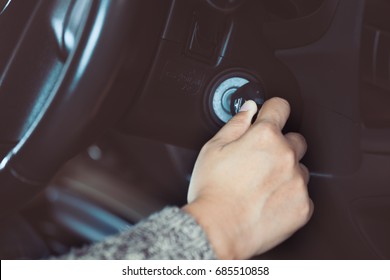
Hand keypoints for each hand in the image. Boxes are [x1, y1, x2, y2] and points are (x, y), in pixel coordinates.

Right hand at [183, 98, 312, 259]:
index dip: (272, 110)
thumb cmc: (212, 191)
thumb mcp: (213, 149)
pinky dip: (289, 195)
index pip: (280, 107)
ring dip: (286, 172)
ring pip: (299, 168)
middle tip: (260, 161)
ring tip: (261, 186)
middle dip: (280, 145)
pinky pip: (302, 194)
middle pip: (295, 139)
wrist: (218, 230)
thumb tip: (249, 109)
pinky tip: (268, 201)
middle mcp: (286, 156)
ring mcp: (297, 182)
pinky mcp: (303, 206)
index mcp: (264, 137)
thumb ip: (235, 124)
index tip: (270, 115)